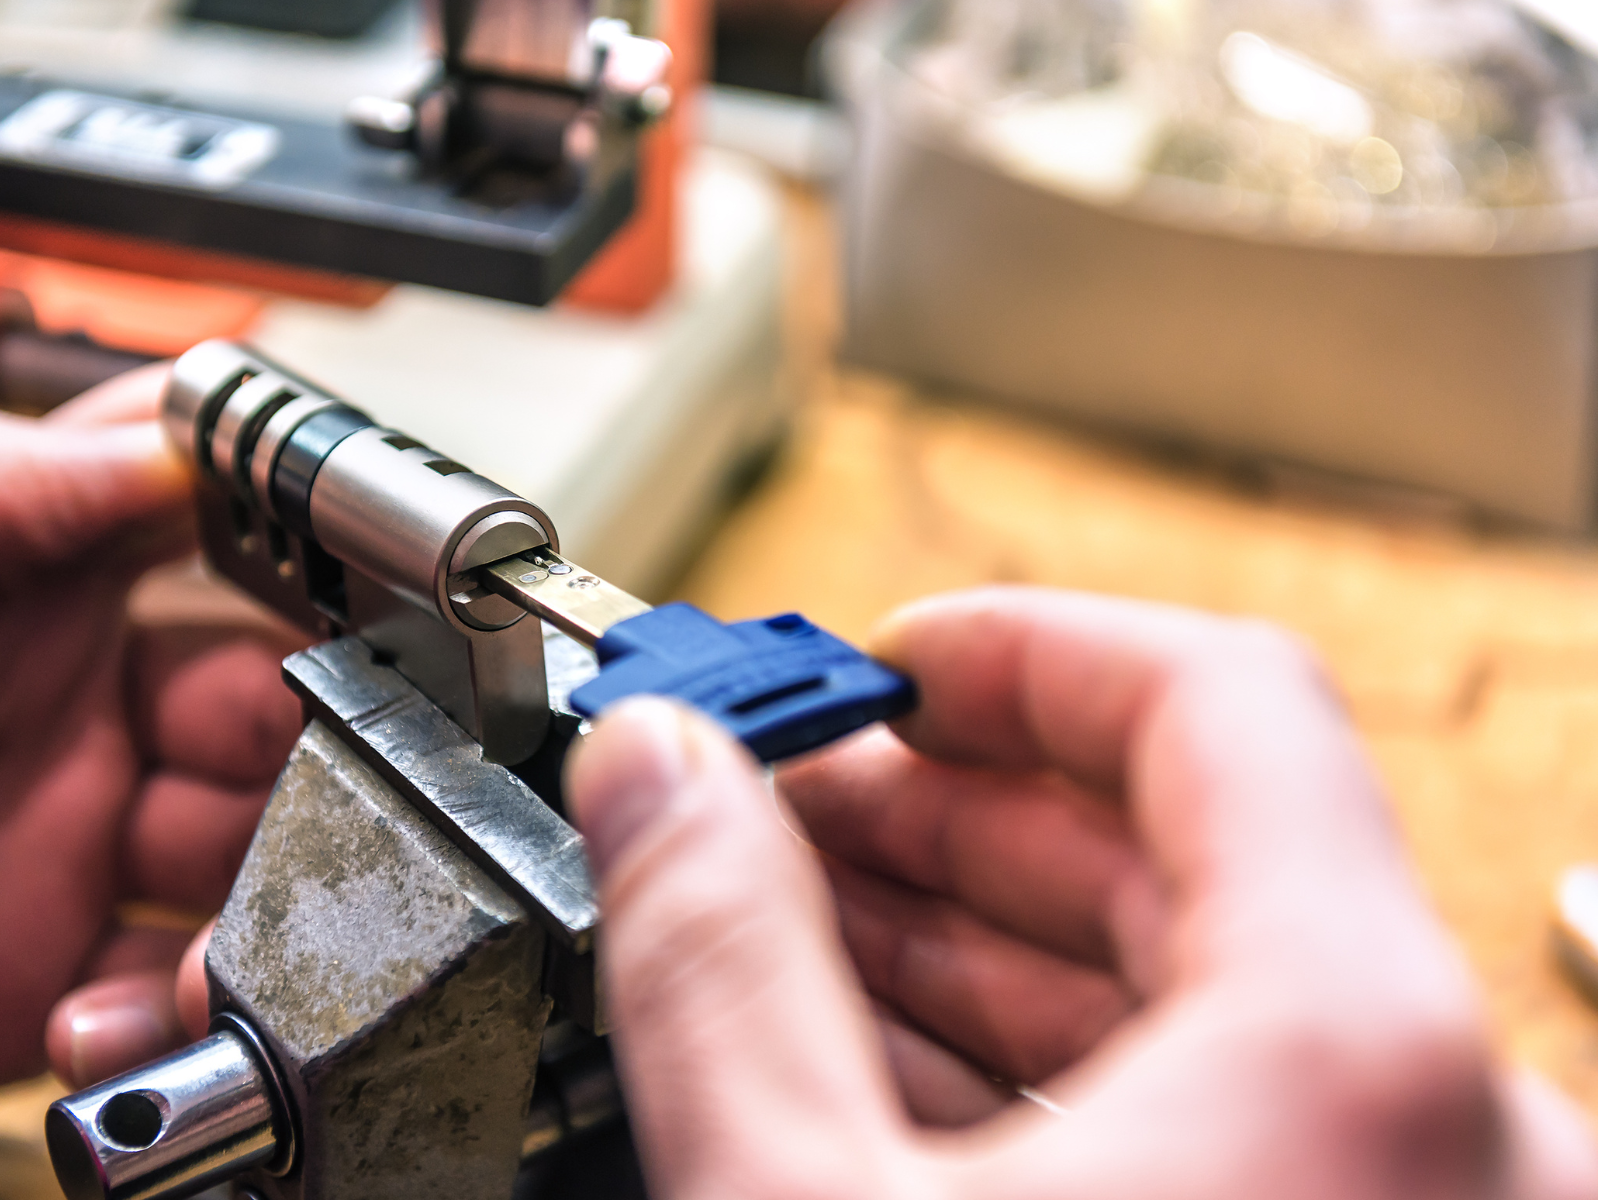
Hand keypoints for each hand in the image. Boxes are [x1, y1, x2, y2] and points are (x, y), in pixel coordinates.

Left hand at [0, 371, 302, 1199]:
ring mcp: (43, 851)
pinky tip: (101, 1016)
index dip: (297, 555)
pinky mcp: (24, 986)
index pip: (195, 535)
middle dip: (315, 740)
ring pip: (247, 850)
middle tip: (315, 784)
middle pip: (264, 701)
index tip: (365, 598)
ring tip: (214, 927)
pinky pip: (171, 991)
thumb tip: (152, 444)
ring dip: (271, 885)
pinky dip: (181, 1009)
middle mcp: (42, 713)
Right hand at [566, 588, 1597, 1199]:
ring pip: (1201, 997)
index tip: (877, 658)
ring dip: (982, 944)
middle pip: (1192, 845)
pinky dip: (1049, 1072)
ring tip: (801, 923)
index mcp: (1361, 1054)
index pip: (1210, 700)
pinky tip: (882, 1065)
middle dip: (954, 810)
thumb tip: (654, 773)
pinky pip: (1219, 1117)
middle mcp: (1448, 1121)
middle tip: (786, 796)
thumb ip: (718, 964)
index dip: (1014, 648)